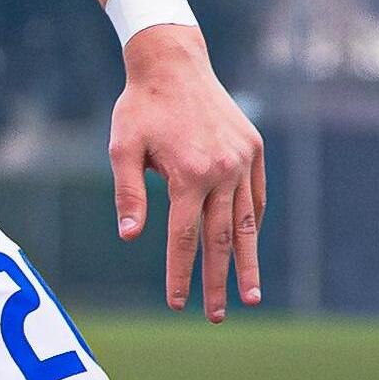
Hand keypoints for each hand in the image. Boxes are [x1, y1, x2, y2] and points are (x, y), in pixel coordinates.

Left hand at [107, 27, 264, 320]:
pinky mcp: (253, 150)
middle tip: (218, 316)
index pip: (184, 239)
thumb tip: (130, 238)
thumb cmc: (140, 107)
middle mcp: (223, 172)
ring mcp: (243, 161)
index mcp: (189, 175)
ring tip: (252, 295)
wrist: (173, 63)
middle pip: (220, 239)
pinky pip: (256, 197)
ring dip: (247, 261)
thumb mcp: (122, 148)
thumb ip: (128, 194)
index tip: (177, 304)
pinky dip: (253, 223)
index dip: (180, 274)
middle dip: (218, 281)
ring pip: (246, 223)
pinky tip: (248, 246)